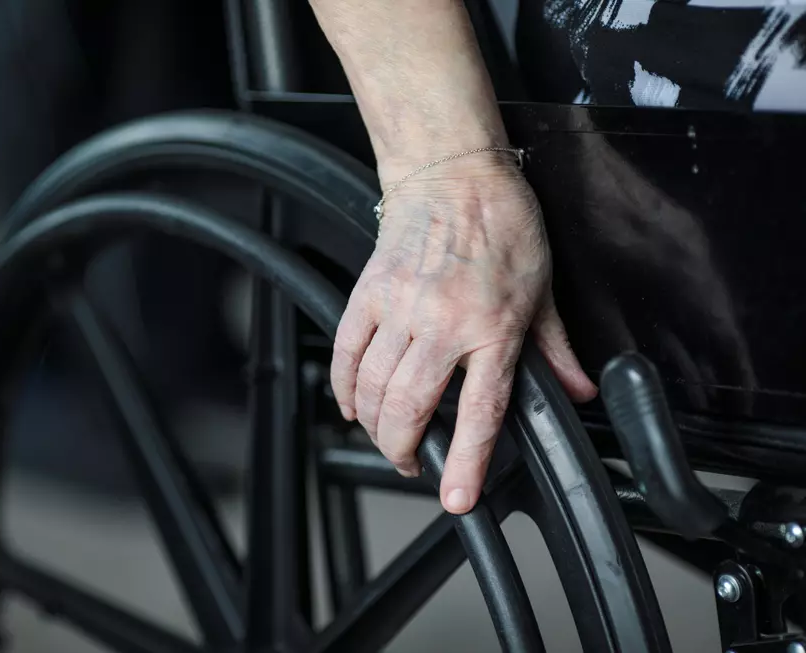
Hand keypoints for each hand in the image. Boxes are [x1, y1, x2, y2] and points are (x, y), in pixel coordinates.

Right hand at [331, 156, 596, 513]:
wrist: (454, 173)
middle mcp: (442, 322)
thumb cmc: (503, 224)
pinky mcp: (368, 292)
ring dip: (376, 426)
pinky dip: (345, 387)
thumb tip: (578, 392)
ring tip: (387, 437)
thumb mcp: (542, 291)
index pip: (479, 411)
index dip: (465, 463)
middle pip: (409, 408)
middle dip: (405, 450)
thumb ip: (556, 350)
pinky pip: (347, 352)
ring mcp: (399, 307)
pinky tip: (352, 404)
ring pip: (374, 388)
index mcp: (493, 327)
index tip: (454, 497)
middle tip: (412, 462)